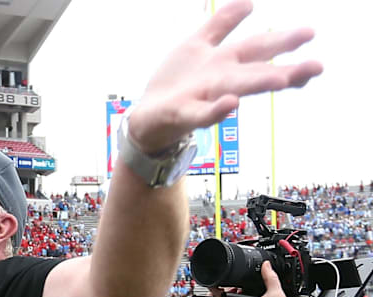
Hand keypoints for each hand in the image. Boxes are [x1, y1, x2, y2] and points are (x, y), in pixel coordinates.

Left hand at [129, 0, 322, 153]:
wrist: (147, 116)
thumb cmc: (177, 83)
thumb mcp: (198, 45)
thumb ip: (221, 24)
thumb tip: (249, 2)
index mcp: (225, 62)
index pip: (260, 50)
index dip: (284, 42)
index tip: (311, 34)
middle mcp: (220, 81)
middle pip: (256, 72)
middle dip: (286, 69)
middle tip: (318, 66)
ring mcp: (203, 97)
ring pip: (235, 89)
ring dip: (258, 84)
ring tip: (282, 79)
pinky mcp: (182, 113)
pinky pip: (200, 113)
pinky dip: (216, 110)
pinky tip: (231, 104)